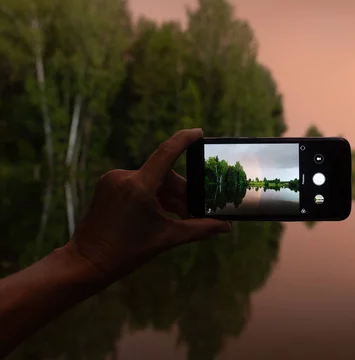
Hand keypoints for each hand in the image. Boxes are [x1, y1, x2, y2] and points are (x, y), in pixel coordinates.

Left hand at [66, 128, 229, 283]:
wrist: (87, 262)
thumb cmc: (127, 252)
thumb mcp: (167, 238)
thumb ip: (199, 229)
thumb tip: (225, 227)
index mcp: (139, 187)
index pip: (166, 152)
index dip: (184, 140)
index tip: (199, 133)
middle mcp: (124, 177)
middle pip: (165, 175)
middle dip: (181, 193)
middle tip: (194, 212)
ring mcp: (113, 180)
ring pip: (153, 181)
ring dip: (168, 197)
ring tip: (178, 218)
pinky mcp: (108, 186)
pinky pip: (139, 184)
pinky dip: (153, 196)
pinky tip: (160, 214)